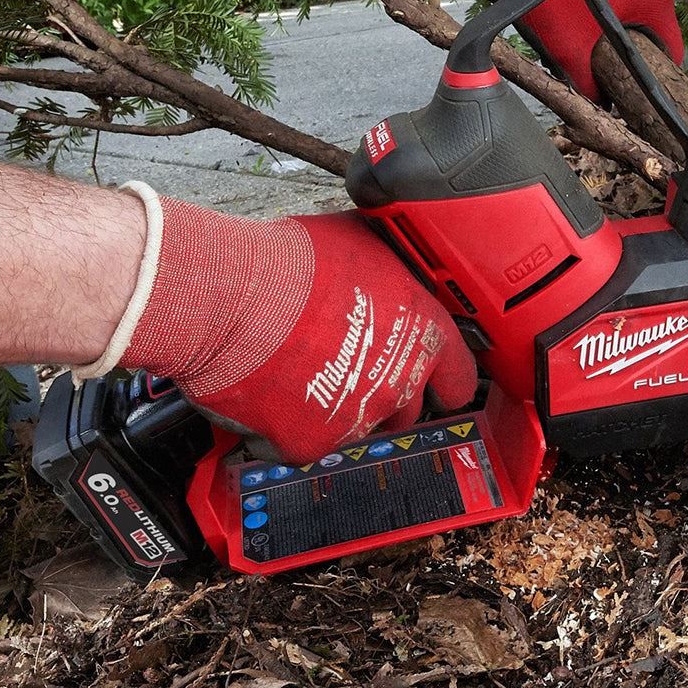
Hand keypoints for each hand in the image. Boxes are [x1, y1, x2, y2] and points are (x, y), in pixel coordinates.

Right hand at [77, 187, 475, 463]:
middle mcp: (400, 380)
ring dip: (336, 409)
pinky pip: (303, 443)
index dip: (444, 378)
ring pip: (356, 428)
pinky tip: (267, 391)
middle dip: (385, 396)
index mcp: (423, 332)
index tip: (432, 380)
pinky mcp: (311, 443)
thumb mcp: (362, 243)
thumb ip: (391, 269)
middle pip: (409, 410)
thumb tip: (390, 263)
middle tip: (348, 369)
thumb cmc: (290, 261)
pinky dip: (285, 426)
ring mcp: (359, 418)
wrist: (228, 295)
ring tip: (300, 374)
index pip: (459, 376)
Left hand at [427, 0, 683, 101]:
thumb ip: (591, 84)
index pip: (671, 46)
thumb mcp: (571, 49)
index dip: (656, 70)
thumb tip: (600, 104)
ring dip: (615, 11)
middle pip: (650, 18)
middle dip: (629, 38)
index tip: (638, 80)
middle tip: (602, 52)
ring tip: (585, 23)